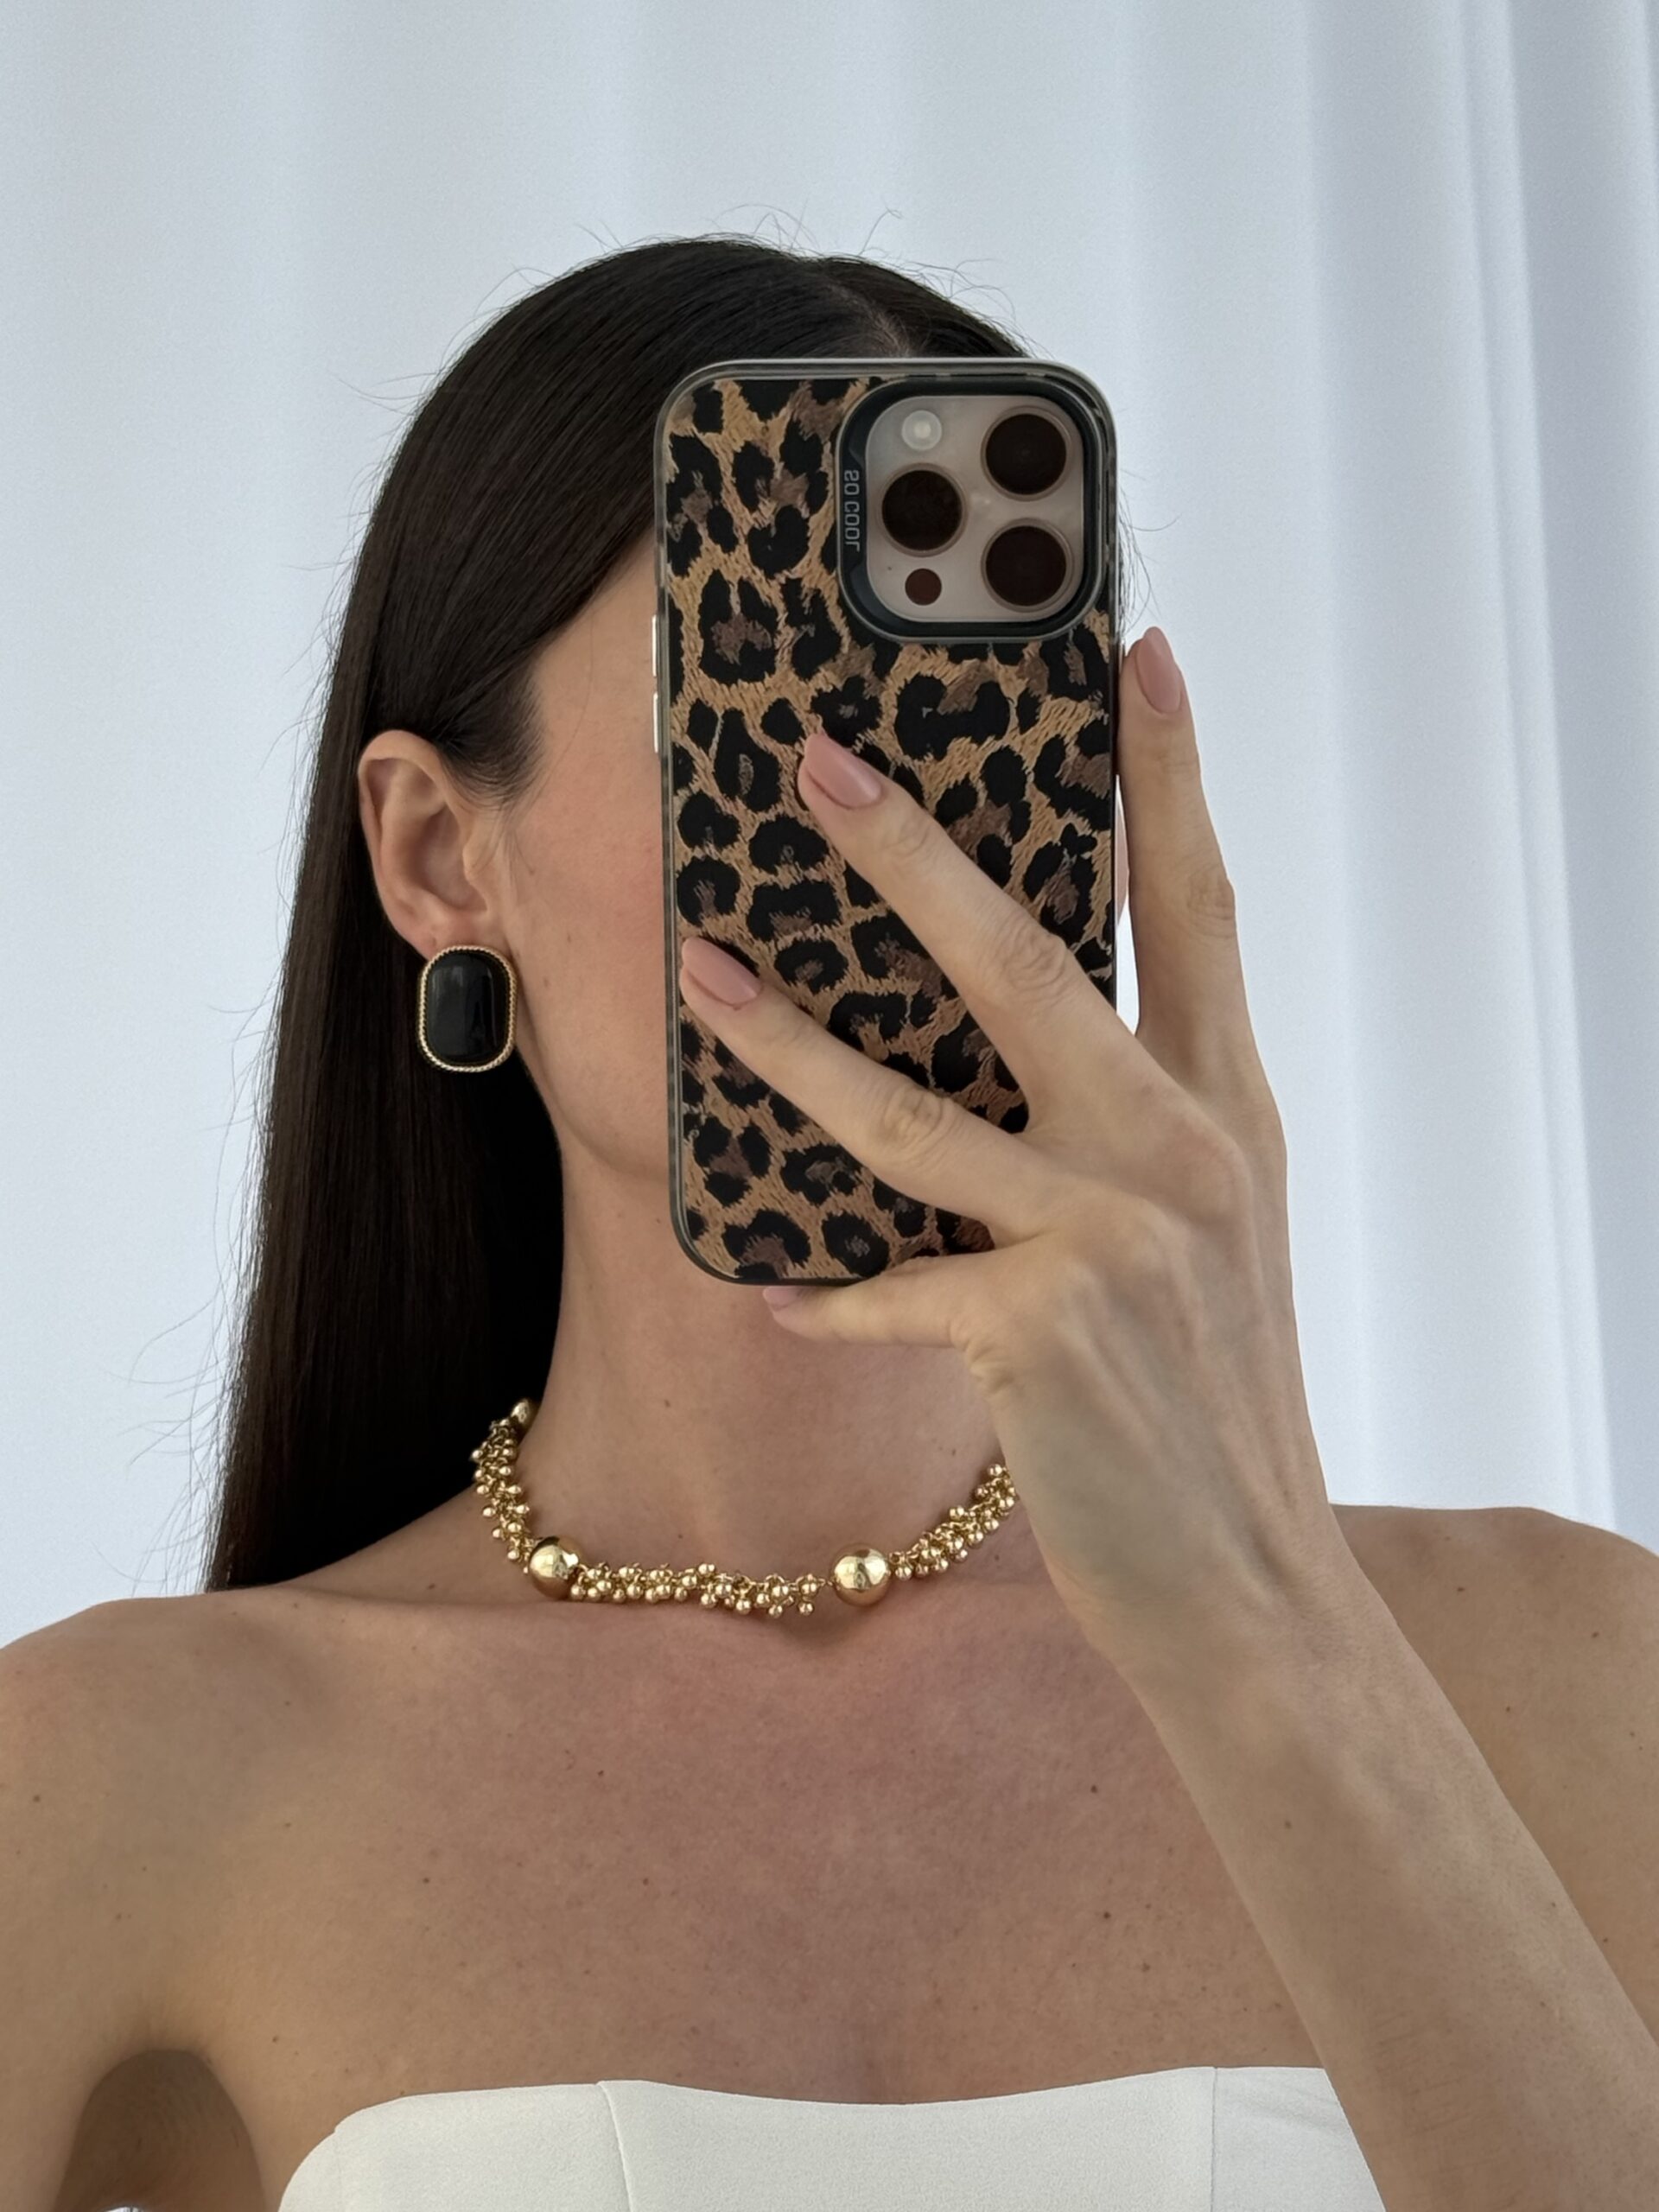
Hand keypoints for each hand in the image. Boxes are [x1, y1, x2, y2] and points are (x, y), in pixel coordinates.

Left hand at [675, 627, 1357, 1683]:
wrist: (1253, 1589)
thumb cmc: (1214, 1401)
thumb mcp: (1212, 1232)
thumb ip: (1140, 1118)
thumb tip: (1028, 1021)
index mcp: (1226, 1109)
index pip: (1197, 907)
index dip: (1168, 774)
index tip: (1135, 647)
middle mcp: (1181, 1151)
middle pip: (1029, 963)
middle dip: (913, 854)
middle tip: (814, 762)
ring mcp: (1115, 1241)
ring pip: (912, 1113)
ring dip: (787, 1043)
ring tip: (696, 974)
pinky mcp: (1044, 1335)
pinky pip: (890, 1287)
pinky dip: (822, 1290)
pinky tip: (763, 1285)